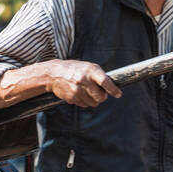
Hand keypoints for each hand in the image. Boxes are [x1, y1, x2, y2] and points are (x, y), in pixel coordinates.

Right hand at [0, 58, 121, 109]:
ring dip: (94, 100)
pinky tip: (80, 94)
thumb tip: (112, 87)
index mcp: (90, 70)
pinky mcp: (72, 98)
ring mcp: (77, 90)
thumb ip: (98, 75)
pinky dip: (85, 102)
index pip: (105, 82)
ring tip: (89, 93)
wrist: (54, 74)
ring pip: (93, 103)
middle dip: (103, 97)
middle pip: (101, 96)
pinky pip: (84, 105)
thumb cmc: (74, 69)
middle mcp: (84, 80)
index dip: (113, 90)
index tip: (118, 94)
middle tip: (101, 94)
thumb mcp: (87, 67)